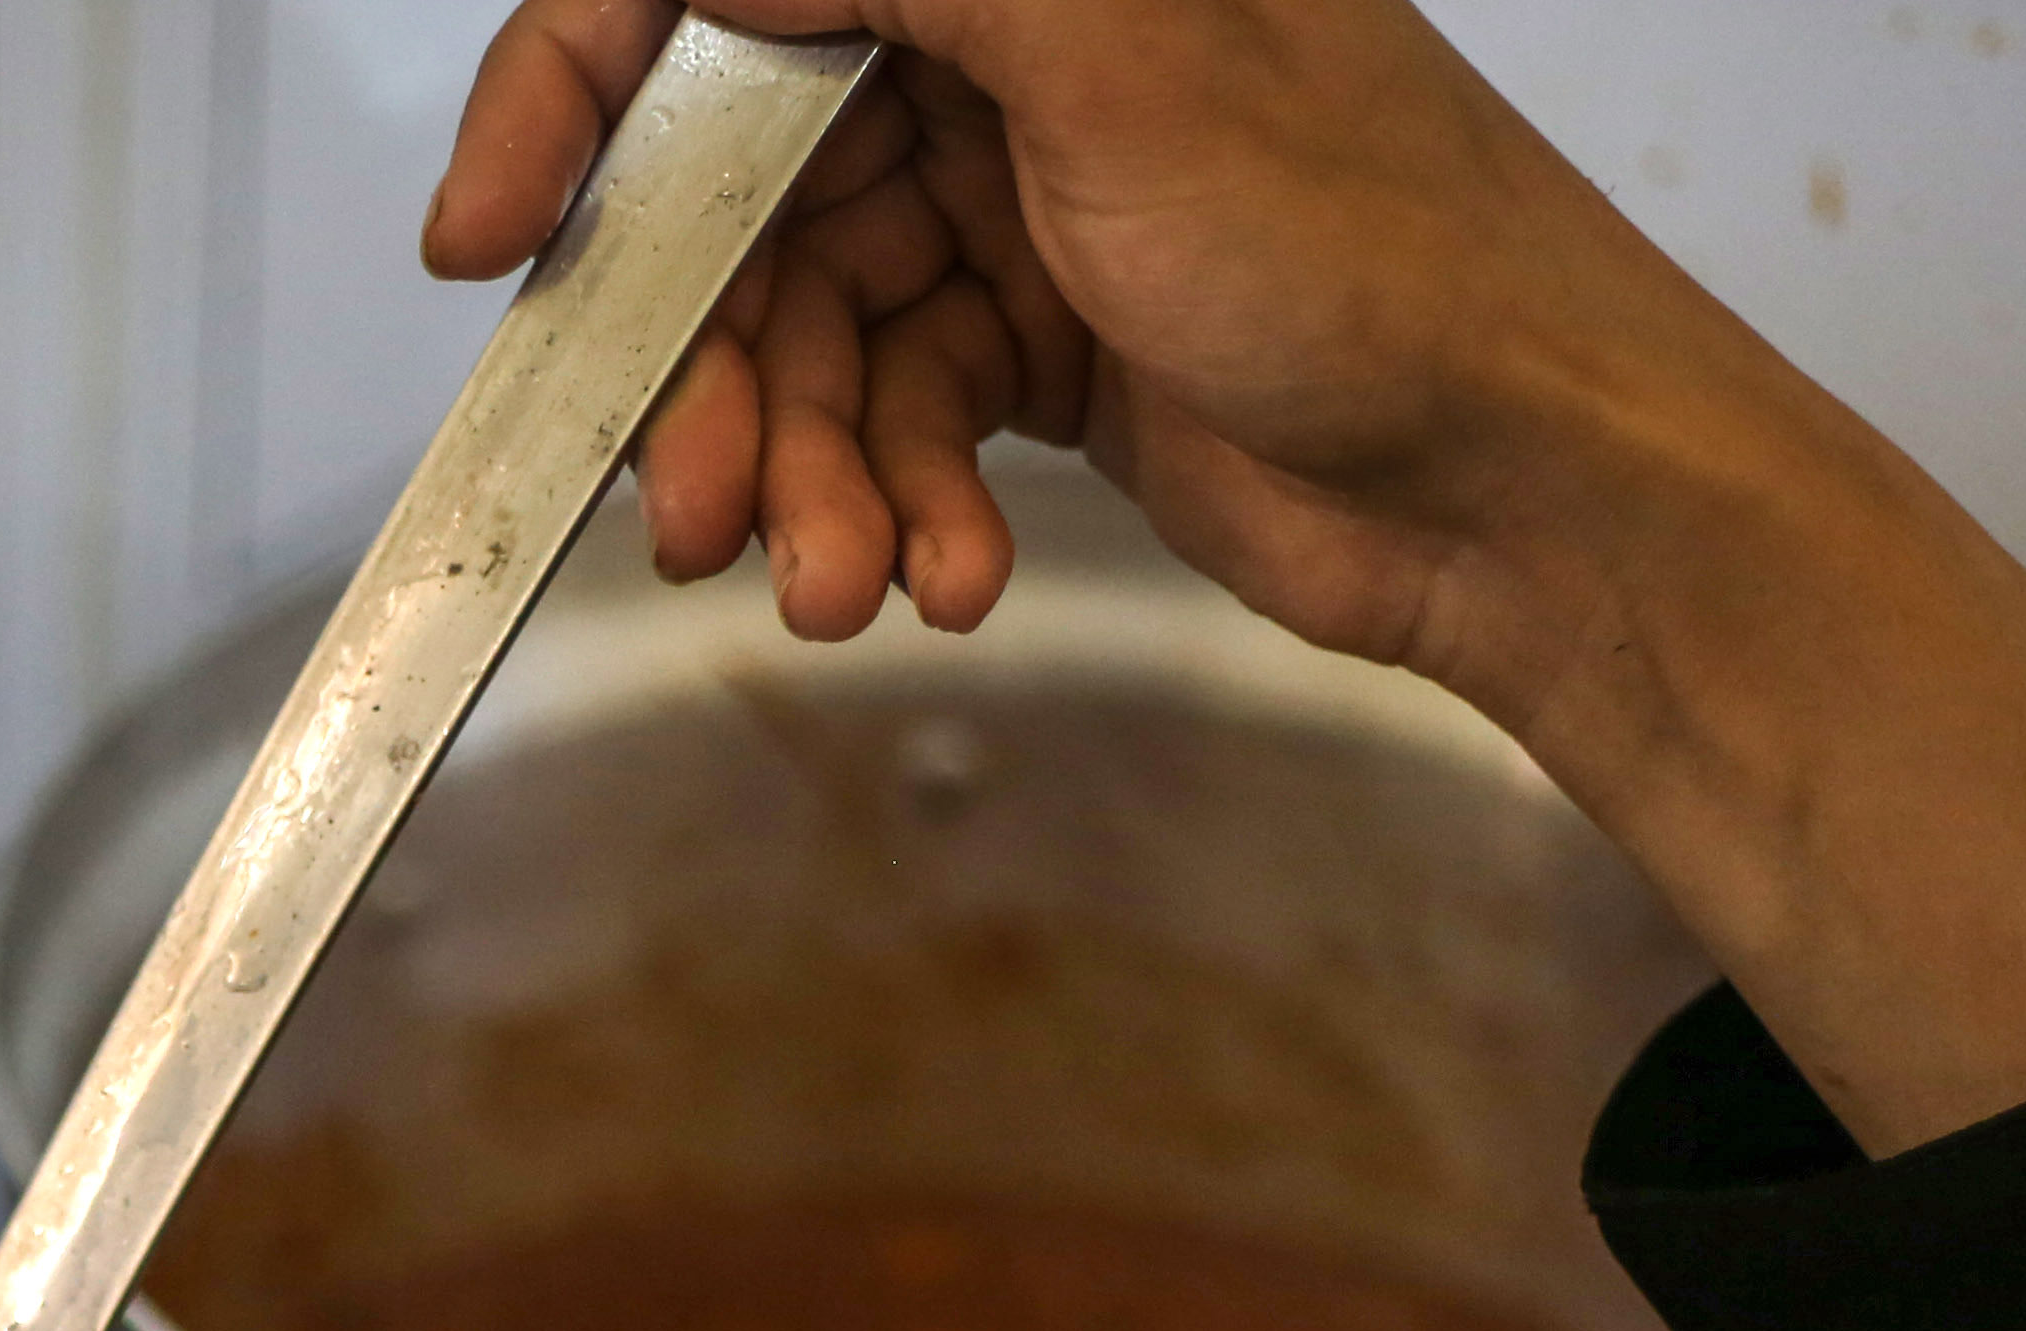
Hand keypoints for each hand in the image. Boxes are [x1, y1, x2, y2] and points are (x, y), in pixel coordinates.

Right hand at [421, 0, 2025, 1153]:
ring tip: (846, 583)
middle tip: (692, 503)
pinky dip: (889, 508)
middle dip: (709, 366)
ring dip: (800, 474)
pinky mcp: (1036, 341)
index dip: (571, 94)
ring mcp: (1017, 202)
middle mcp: (1006, 53)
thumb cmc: (1393, 263)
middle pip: (739, 194)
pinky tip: (949, 576)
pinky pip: (880, 422)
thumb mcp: (1128, 60)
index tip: (490, 240)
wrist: (1535, 488)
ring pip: (800, 336)